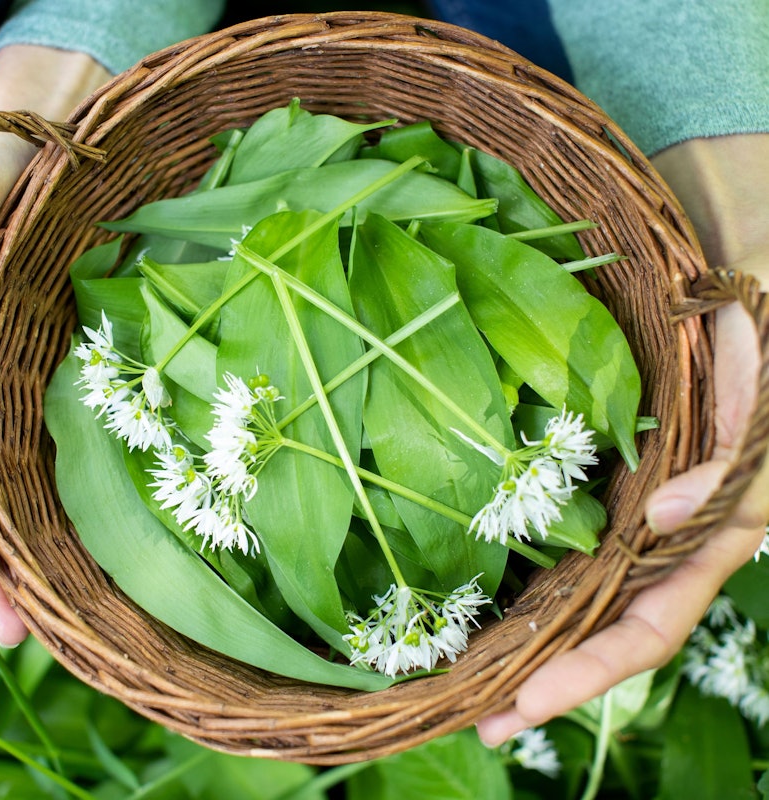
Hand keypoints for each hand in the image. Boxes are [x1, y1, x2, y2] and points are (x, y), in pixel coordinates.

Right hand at [0, 45, 109, 645]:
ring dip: (55, 552)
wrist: (73, 138)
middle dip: (4, 570)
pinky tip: (134, 538)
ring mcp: (54, 390)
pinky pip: (101, 448)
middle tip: (36, 633)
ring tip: (83, 615)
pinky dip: (106, 499)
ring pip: (45, 488)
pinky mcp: (108, 376)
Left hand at [477, 133, 768, 745]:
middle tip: (479, 722)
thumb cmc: (749, 333)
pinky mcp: (606, 493)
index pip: (649, 626)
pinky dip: (526, 586)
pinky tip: (477, 607)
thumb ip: (733, 452)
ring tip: (463, 685)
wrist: (721, 287)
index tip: (524, 705)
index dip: (590, 672)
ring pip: (581, 602)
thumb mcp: (758, 378)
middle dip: (548, 685)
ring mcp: (634, 522)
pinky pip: (566, 551)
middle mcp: (668, 544)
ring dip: (527, 648)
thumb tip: (663, 523)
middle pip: (606, 635)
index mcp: (714, 535)